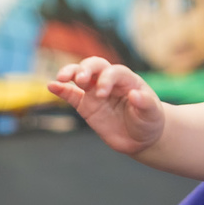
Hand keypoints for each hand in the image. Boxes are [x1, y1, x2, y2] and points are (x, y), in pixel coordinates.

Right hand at [48, 57, 164, 155]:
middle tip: (81, 80)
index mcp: (127, 80)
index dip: (106, 79)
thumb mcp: (152, 114)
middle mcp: (110, 82)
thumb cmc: (149, 121)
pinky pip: (70, 94)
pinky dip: (60, 90)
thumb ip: (146, 104)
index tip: (102, 94)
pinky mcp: (86, 105)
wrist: (141, 138)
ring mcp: (95, 92)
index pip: (114, 72)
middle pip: (95, 65)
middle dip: (86, 69)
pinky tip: (51, 86)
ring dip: (71, 73)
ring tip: (62, 78)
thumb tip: (135, 95)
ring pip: (80, 75)